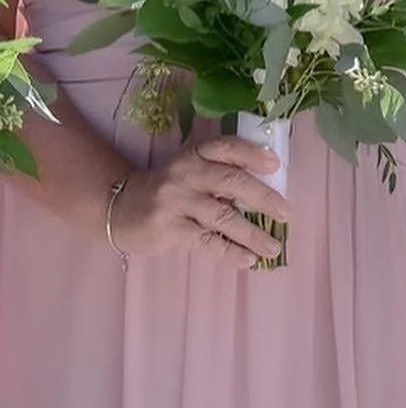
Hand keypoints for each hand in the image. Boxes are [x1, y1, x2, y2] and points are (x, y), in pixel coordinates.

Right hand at [109, 136, 289, 269]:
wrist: (119, 209)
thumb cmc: (168, 190)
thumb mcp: (189, 171)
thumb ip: (220, 174)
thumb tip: (268, 193)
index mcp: (195, 154)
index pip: (227, 148)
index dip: (252, 154)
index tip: (276, 166)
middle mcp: (185, 173)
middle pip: (231, 182)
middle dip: (263, 198)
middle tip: (286, 213)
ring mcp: (175, 201)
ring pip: (223, 216)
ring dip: (253, 234)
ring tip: (273, 247)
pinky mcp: (168, 228)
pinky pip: (206, 242)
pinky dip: (230, 252)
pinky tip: (248, 259)